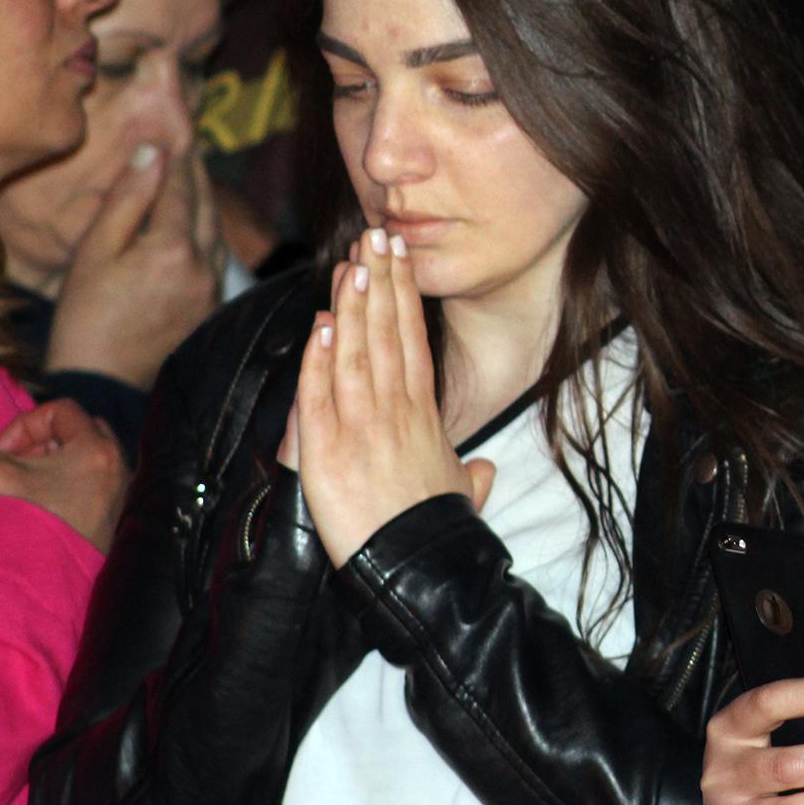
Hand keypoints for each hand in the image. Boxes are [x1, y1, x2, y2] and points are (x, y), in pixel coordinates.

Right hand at [0, 397, 128, 549]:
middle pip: (77, 432)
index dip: (24, 424)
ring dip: (50, 465)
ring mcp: (117, 494)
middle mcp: (117, 468)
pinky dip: (64, 487)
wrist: (46, 587)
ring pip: (84, 460)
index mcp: (97, 449)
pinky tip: (38, 509)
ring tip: (22, 489)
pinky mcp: (110, 518)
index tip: (0, 452)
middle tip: (12, 468)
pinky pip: (90, 486)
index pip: (61, 410)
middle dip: (40, 443)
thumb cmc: (28, 527)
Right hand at [47, 144, 222, 388]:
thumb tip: (154, 153)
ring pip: (215, 229)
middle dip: (196, 171)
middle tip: (189, 141)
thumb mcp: (95, 251)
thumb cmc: (85, 316)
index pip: (181, 185)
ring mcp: (212, 287)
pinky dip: (204, 230)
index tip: (176, 126)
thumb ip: (126, 199)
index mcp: (172, 247)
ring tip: (190, 173)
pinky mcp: (211, 304)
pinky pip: (214, 254)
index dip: (178, 153)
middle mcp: (203, 264)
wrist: (102, 383)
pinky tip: (191, 221)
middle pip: (206, 204)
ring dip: (204, 199)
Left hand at [289, 229, 492, 566]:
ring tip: (349, 263)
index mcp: (424, 414)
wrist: (418, 568)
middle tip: (375, 236)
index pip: (412, 341)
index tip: (396, 260)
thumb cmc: (440, 533)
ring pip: (353, 354)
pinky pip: (318, 396)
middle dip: (379, 282)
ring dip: (349, 306)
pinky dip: (318, 359)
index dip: (402, 297)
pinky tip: (319, 325)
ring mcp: (360, 428)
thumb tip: (485, 470)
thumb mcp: (463, 495)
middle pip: (386, 334)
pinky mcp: (325, 452)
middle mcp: (394, 411)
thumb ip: (471, 475)